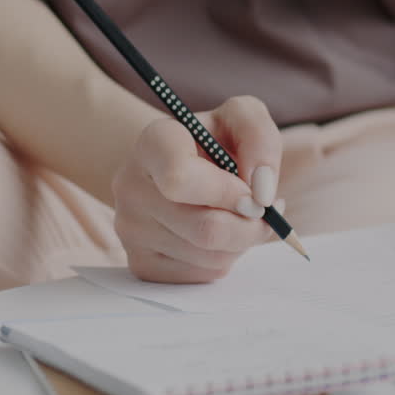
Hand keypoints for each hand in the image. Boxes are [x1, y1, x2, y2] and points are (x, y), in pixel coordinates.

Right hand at [113, 95, 281, 282]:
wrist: (172, 166)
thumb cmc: (214, 142)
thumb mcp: (242, 119)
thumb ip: (260, 140)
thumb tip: (262, 192)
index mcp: (153, 142)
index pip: (179, 177)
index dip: (228, 193)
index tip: (255, 193)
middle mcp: (131, 186)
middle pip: (205, 228)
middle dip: (250, 226)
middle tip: (264, 212)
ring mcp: (130, 229)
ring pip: (210, 256)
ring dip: (241, 242)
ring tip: (238, 217)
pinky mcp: (141, 263)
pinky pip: (202, 275)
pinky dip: (225, 258)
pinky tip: (219, 235)